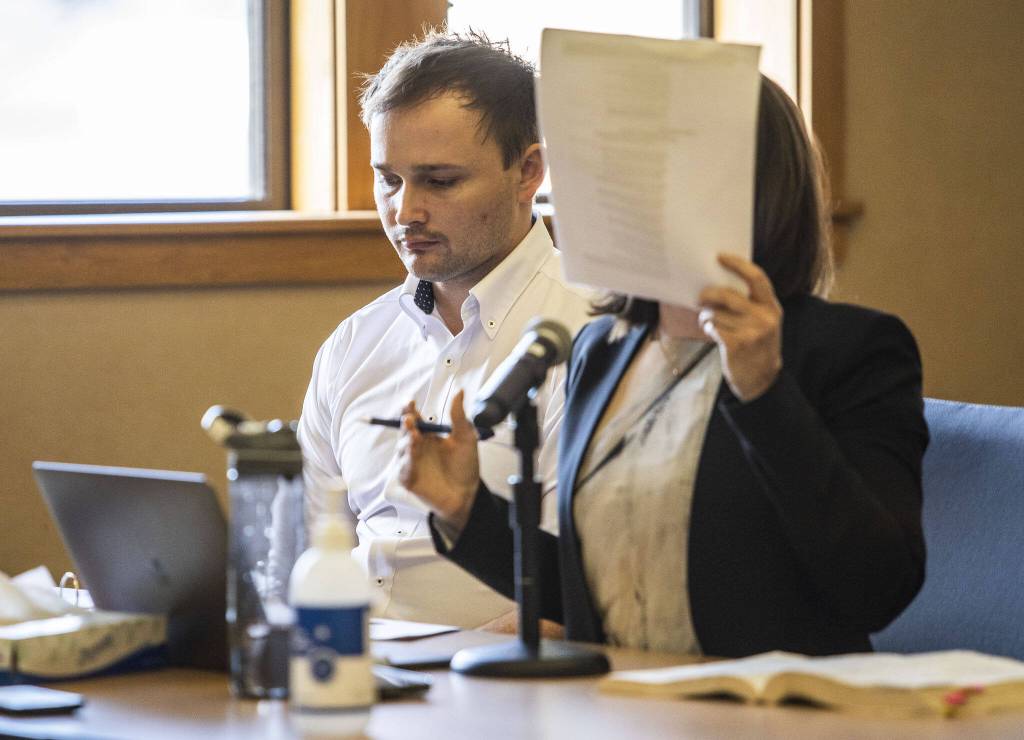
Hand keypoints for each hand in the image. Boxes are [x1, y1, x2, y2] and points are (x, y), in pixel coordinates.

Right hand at [395, 390, 479, 530]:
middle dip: (405, 422)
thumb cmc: (465, 465)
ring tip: (414, 435)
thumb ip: (459, 415)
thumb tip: (459, 390)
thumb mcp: (466, 437)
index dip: (409, 409)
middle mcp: (416, 446)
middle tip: (410, 418)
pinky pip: (403, 467)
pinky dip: (406, 460)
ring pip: (402, 447)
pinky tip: (412, 454)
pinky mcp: (408, 478)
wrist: (467, 493)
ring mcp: (410, 462)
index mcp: (427, 434)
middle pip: (404, 430)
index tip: (410, 401)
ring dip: (406, 440)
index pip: (415, 417)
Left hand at [698, 254, 782, 400]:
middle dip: (709, 293)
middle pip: (729, 295)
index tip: (720, 257)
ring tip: (708, 321)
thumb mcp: (762, 322)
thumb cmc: (756, 345)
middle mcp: (765, 318)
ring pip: (716, 312)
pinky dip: (707, 327)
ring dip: (706, 316)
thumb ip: (749, 303)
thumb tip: (717, 281)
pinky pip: (713, 327)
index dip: (738, 264)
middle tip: (700, 297)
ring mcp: (752, 332)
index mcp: (772, 307)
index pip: (757, 278)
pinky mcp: (737, 345)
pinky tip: (710, 331)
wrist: (762, 379)